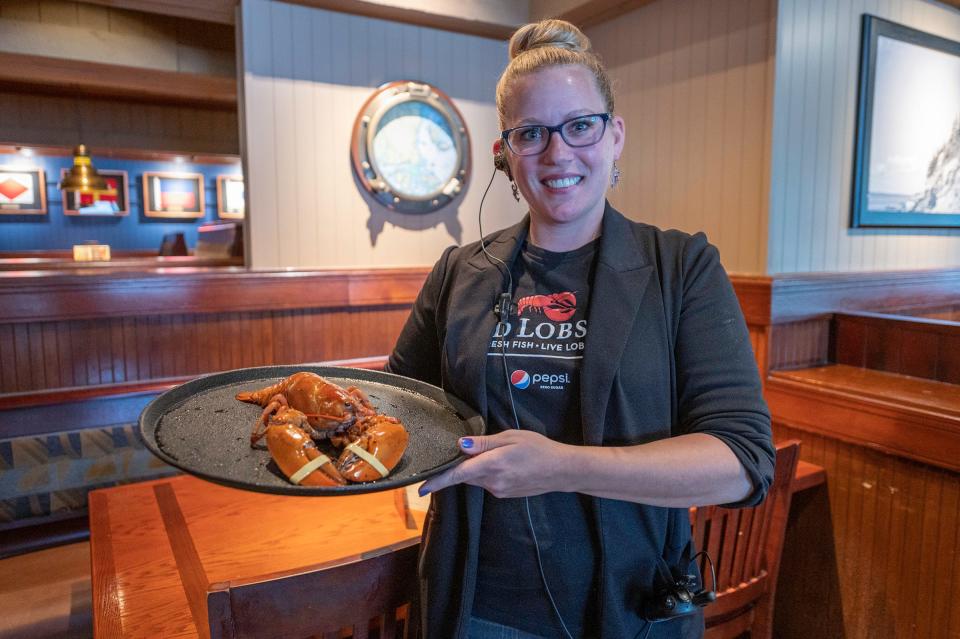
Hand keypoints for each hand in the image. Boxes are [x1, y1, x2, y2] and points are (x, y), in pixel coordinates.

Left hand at [418, 429, 570, 497]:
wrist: (561, 470)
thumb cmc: (538, 448)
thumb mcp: (510, 437)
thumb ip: (484, 443)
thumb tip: (461, 446)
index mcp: (492, 465)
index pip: (457, 475)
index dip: (437, 482)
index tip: (421, 489)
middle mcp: (492, 482)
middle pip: (465, 475)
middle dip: (461, 465)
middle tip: (470, 451)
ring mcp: (499, 491)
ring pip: (476, 479)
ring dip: (476, 468)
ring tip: (496, 453)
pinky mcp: (505, 494)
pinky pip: (487, 483)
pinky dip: (487, 473)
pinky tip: (504, 464)